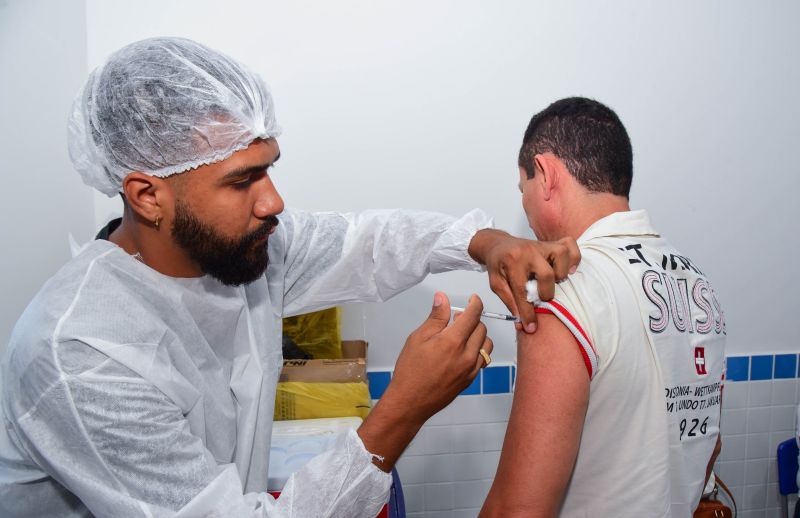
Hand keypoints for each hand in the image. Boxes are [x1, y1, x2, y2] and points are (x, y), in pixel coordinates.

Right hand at [389, 292, 491, 420]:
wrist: (411, 401)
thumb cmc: (411, 371)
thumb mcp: (418, 338)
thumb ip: (436, 317)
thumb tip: (442, 299)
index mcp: (453, 341)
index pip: (474, 315)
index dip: (475, 303)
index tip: (473, 299)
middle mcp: (466, 355)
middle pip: (482, 328)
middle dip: (472, 319)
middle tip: (456, 319)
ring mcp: (471, 369)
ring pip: (486, 344)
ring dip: (478, 335)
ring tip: (460, 336)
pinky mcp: (470, 379)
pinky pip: (483, 359)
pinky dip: (477, 350)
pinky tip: (462, 351)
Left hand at [468, 229, 579, 332]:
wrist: (497, 245)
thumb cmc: (498, 265)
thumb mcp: (497, 284)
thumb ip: (510, 302)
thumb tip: (522, 324)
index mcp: (511, 262)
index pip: (522, 291)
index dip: (527, 313)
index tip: (531, 327)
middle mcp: (528, 251)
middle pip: (546, 274)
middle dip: (546, 293)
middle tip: (541, 298)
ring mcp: (541, 245)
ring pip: (561, 255)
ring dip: (561, 273)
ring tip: (553, 281)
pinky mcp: (551, 243)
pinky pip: (570, 245)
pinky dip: (573, 258)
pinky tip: (568, 269)